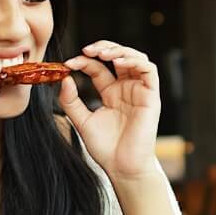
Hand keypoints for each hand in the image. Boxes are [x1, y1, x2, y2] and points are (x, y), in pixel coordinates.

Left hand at [60, 41, 160, 181]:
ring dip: (119, 50)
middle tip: (86, 50)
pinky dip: (135, 60)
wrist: (122, 167)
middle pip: (118, 57)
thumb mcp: (81, 121)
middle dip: (102, 48)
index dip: (84, 62)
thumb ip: (71, 101)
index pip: (97, 68)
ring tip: (102, 53)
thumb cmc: (105, 148)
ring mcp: (139, 91)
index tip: (68, 64)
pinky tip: (119, 62)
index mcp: (110, 93)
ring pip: (135, 58)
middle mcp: (126, 89)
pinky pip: (148, 70)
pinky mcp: (151, 96)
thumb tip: (64, 78)